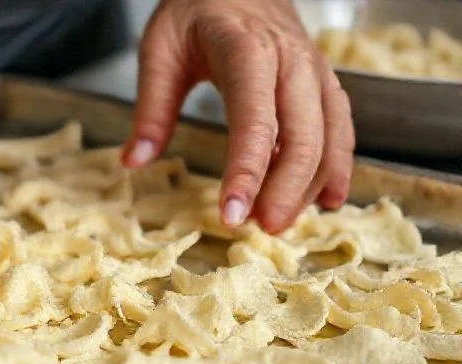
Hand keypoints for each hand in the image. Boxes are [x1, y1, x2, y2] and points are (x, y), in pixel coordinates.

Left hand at [122, 0, 354, 232]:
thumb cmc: (197, 11)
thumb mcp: (160, 49)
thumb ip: (150, 108)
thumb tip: (134, 162)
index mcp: (247, 51)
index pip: (255, 119)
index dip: (246, 171)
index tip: (231, 214)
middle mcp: (291, 61)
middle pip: (303, 134)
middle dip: (284, 189)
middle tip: (259, 229)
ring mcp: (314, 71)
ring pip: (328, 135)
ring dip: (310, 185)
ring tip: (280, 223)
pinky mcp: (323, 82)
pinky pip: (341, 127)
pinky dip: (337, 166)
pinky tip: (327, 199)